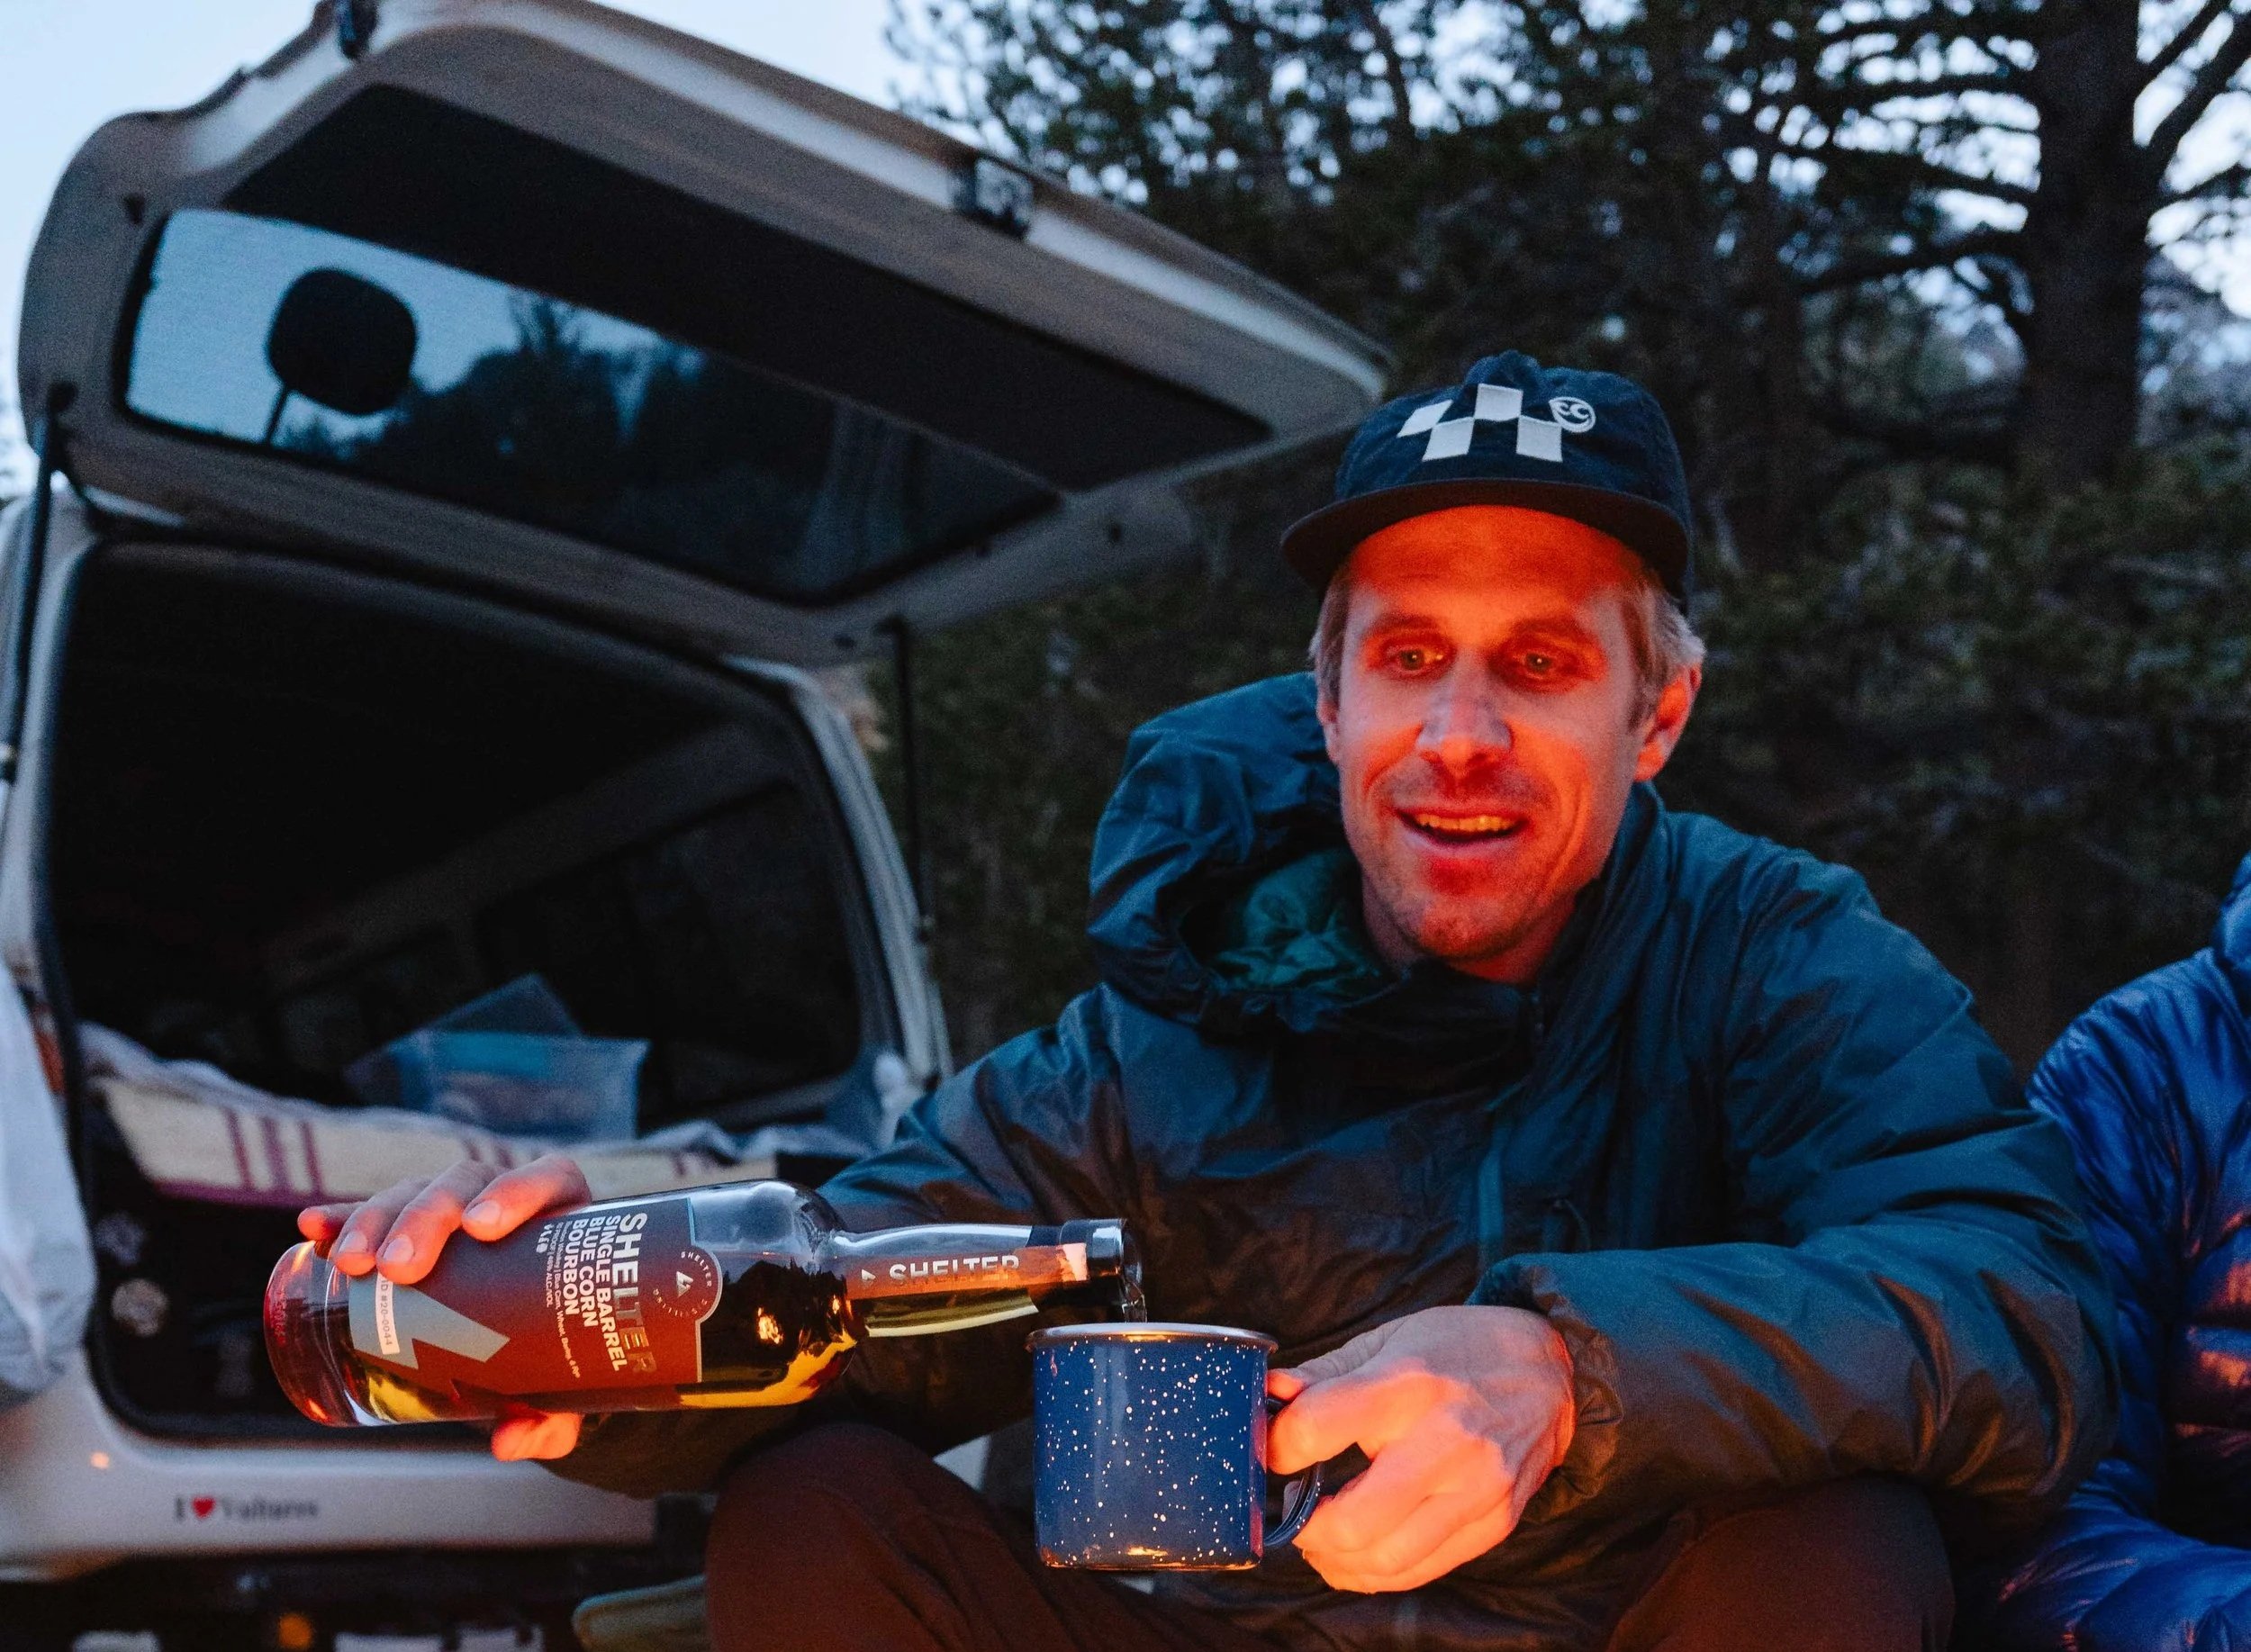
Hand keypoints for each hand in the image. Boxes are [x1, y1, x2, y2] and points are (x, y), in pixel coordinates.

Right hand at [296, 1153, 591, 1460]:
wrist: (534, 1346)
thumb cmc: (559, 1353)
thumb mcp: (561, 1385)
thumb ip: (548, 1416)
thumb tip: (510, 1441)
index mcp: (559, 1221)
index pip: (545, 1182)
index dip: (515, 1193)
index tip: (482, 1228)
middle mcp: (505, 1202)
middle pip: (465, 1187)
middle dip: (426, 1220)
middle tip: (400, 1270)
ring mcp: (454, 1208)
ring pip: (415, 1194)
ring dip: (378, 1219)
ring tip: (351, 1263)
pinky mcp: (409, 1227)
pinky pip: (374, 1213)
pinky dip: (344, 1217)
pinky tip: (313, 1228)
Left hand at [1267, 1304, 1574, 1593]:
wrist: (1551, 1371)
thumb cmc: (1458, 1349)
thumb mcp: (1389, 1341)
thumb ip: (1324, 1374)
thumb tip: (1266, 1393)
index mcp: (1408, 1383)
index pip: (1317, 1427)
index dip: (1278, 1447)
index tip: (1272, 1453)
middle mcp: (1445, 1440)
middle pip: (1350, 1520)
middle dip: (1306, 1527)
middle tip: (1296, 1510)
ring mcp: (1476, 1488)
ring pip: (1385, 1559)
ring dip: (1336, 1560)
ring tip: (1323, 1537)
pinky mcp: (1495, 1522)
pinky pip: (1422, 1569)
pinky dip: (1378, 1572)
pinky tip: (1361, 1552)